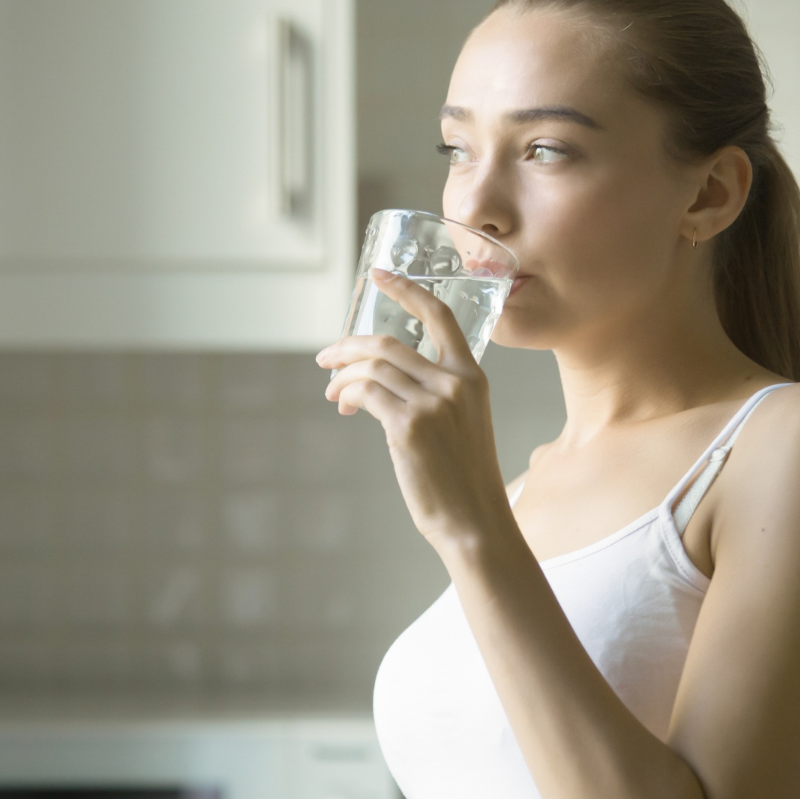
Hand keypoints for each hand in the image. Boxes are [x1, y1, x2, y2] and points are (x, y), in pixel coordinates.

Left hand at [316, 268, 513, 550]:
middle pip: (388, 343)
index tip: (380, 276)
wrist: (474, 522)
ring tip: (332, 394)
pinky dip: (347, 394)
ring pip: (372, 367)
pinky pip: (365, 392)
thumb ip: (432, 395)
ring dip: (342, 376)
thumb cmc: (464, 480)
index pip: (440, 316)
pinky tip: (344, 407)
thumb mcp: (462, 425)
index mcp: (471, 377)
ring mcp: (433, 403)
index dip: (406, 290)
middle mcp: (454, 383)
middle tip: (325, 358)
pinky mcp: (409, 426)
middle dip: (348, 346)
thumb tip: (378, 385)